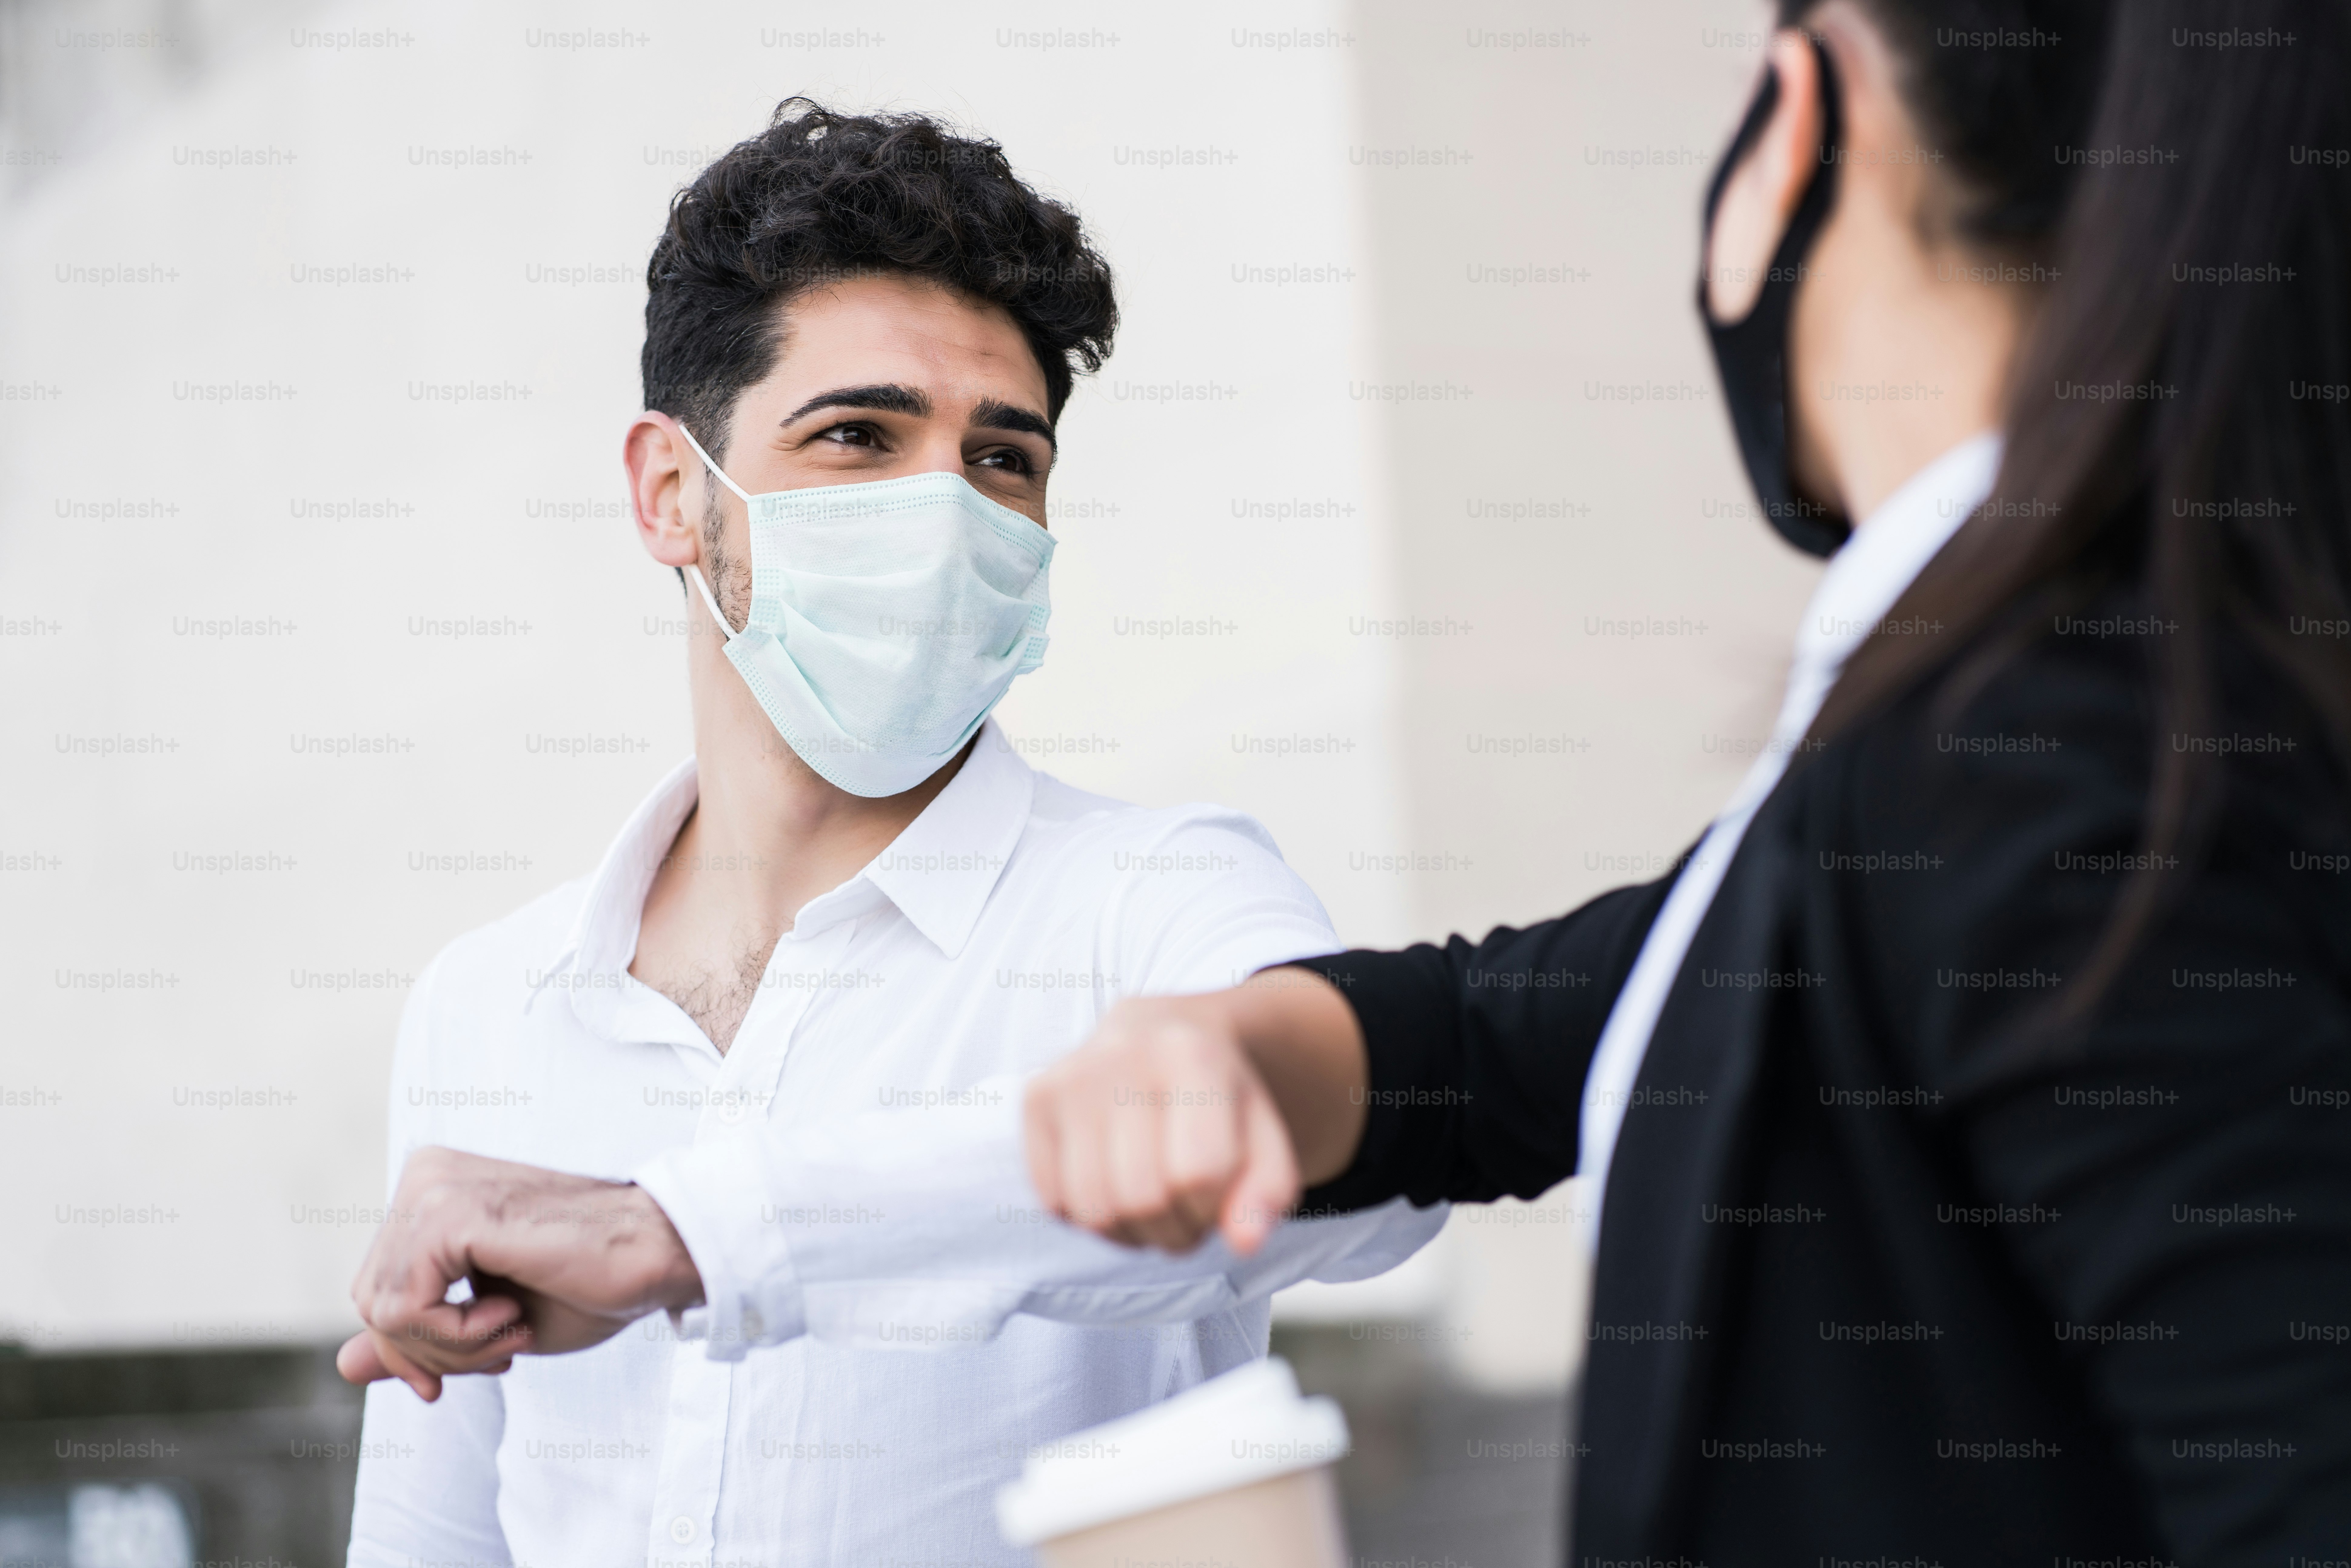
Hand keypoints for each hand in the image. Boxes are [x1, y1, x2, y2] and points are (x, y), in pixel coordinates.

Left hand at [335, 1146, 703, 1400]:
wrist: (655, 1255)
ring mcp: (433, 1188)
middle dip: (434, 1351)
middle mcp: (423, 1176)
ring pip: (385, 1311)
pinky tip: (512, 1314)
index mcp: (431, 1190)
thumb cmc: (588, 1284)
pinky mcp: (449, 1213)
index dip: (416, 1348)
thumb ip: (415, 1337)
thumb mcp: (483, 1323)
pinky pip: (407, 1309)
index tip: (481, 1362)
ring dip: (453, 1347)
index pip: (376, 1291)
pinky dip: (458, 1336)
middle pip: (372, 1303)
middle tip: (505, 1347)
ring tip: (515, 1327)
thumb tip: (342, 1365)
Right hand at [1023, 993, 1305, 1256]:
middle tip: (1184, 1207)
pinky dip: (1088, 1215)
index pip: (1196, 1173)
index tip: (1216, 1192)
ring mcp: (1070, 1076)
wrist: (1159, 1035)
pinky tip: (1112, 1183)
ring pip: (1093, 1210)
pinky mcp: (1035, 1099)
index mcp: (1192, 1056)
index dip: (1211, 1208)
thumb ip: (1268, 1192)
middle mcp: (1122, 1056)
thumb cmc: (1218, 1099)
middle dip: (1173, 1228)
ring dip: (1130, 1232)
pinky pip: (1055, 1202)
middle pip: (1141, 1199)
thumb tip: (1244, 1243)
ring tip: (1152, 1202)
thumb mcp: (1263, 1138)